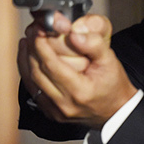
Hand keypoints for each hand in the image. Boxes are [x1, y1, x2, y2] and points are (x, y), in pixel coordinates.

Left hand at [18, 12, 136, 128]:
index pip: (52, 66)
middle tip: (33, 31)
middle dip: (32, 49)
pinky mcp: (51, 112)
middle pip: (37, 73)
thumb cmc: (114, 86)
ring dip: (26, 60)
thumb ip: (94, 45)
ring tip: (28, 41)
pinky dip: (29, 73)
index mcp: (80, 91)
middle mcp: (65, 104)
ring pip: (31, 82)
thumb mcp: (110, 61)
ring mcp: (56, 111)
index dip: (42, 46)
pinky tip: (30, 59)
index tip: (39, 30)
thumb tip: (73, 34)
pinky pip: (34, 90)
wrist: (116, 109)